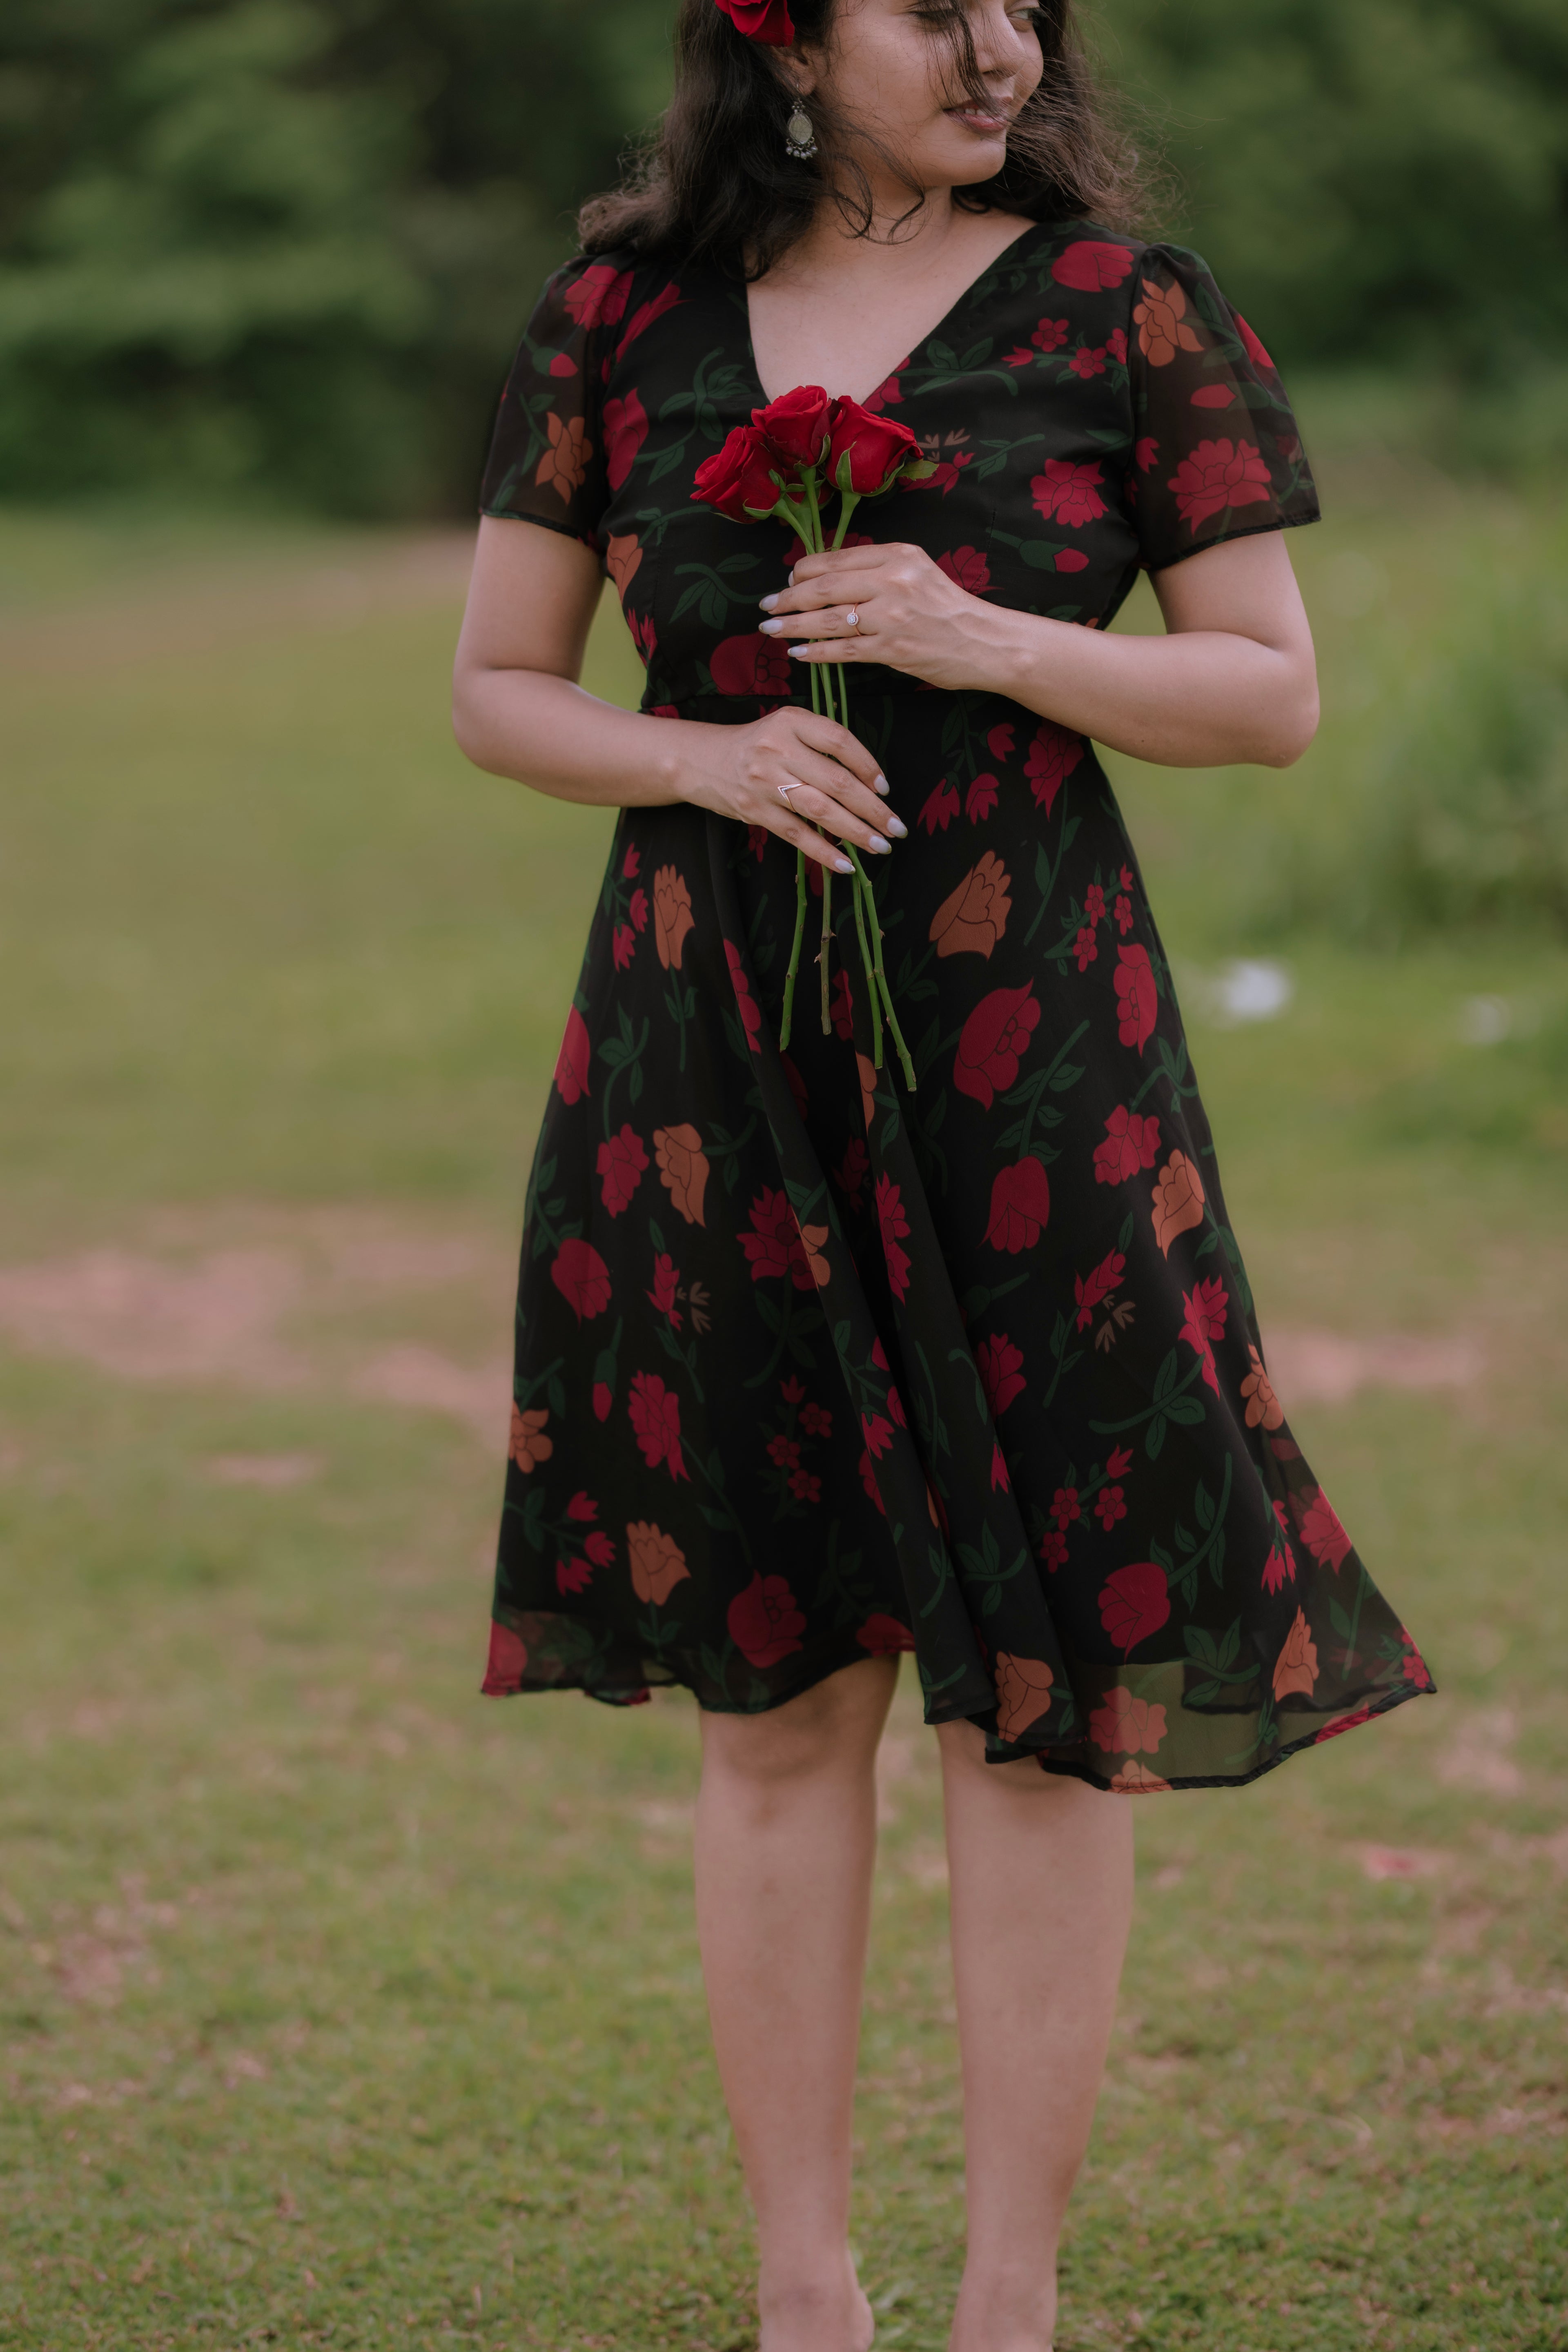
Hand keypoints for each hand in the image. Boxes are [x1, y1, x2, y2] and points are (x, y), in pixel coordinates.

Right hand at [676, 706, 905, 871]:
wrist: (701, 760)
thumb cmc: (756, 745)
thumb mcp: (786, 728)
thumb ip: (821, 744)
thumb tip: (869, 783)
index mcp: (791, 721)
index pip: (840, 741)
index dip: (868, 766)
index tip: (884, 788)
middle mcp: (777, 748)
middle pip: (837, 781)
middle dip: (873, 809)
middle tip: (897, 827)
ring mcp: (764, 780)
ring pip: (820, 810)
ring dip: (856, 832)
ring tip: (880, 846)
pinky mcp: (754, 810)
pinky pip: (796, 834)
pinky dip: (823, 852)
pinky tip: (846, 864)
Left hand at [759, 543, 1002, 692]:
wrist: (985, 641)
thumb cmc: (946, 608)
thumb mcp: (916, 571)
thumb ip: (876, 569)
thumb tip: (825, 576)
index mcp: (897, 554)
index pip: (835, 558)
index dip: (803, 571)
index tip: (786, 580)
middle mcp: (893, 579)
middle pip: (824, 586)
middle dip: (788, 597)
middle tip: (766, 605)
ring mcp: (892, 615)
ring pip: (828, 619)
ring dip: (792, 624)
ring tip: (771, 629)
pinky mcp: (893, 647)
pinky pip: (843, 650)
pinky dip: (815, 651)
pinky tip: (797, 652)